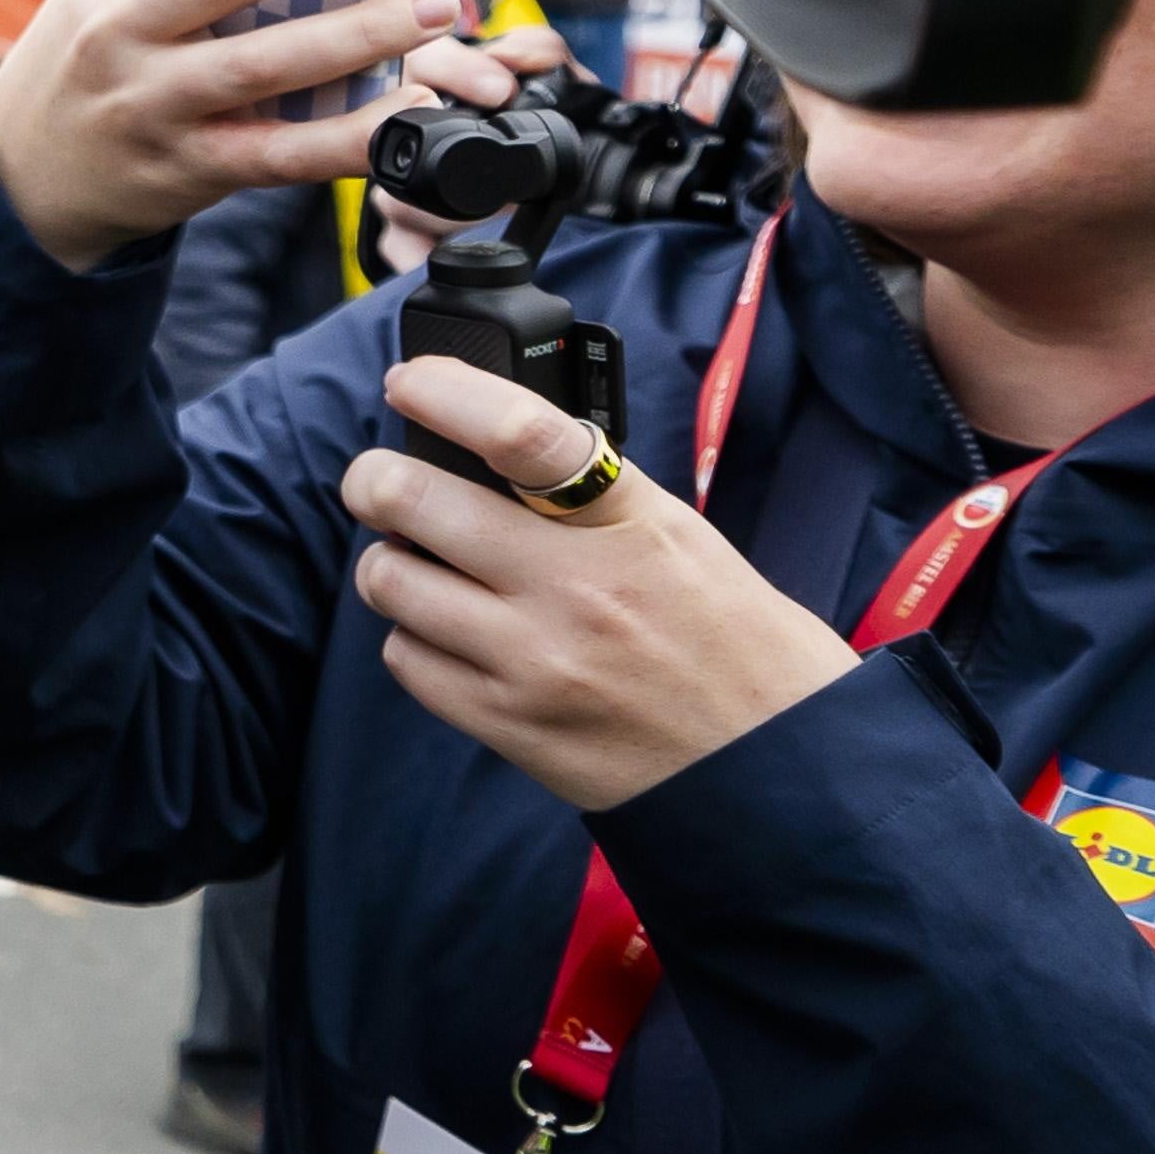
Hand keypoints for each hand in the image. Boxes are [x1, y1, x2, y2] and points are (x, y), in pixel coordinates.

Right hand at [0, 0, 472, 266]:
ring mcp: (153, 100)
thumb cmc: (100, 53)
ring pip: (263, 63)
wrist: (29, 168)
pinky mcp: (187, 166)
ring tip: (436, 7)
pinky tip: (409, 111)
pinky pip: (278, 153)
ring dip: (360, 34)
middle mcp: (125, 25)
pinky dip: (350, 136)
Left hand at [344, 355, 858, 809]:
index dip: (446, 394)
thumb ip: (589, 495)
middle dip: (375, 480)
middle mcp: (577, 586)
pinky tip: (450, 634)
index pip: (520, 433)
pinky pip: (405, 659)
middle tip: (380, 482)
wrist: (779, 769)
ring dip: (392, 563)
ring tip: (423, 565)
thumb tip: (484, 449)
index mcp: (631, 522)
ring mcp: (536, 659)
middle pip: (415, 501)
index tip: (410, 384)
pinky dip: (414, 637)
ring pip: (390, 580)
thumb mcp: (681, 539)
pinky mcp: (509, 724)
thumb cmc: (733, 642)